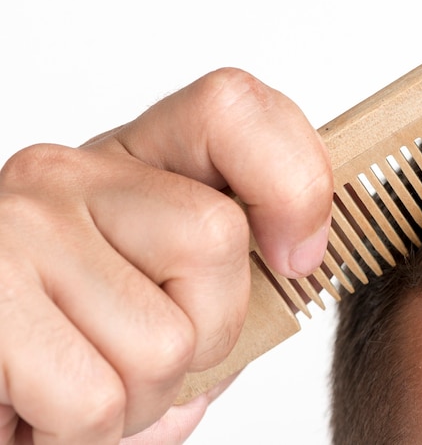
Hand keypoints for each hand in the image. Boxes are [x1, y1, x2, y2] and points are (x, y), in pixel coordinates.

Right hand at [0, 68, 333, 443]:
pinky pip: (96, 399)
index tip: (299, 256)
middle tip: (147, 355)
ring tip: (86, 384)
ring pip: (166, 340)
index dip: (292, 178)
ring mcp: (20, 228)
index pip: (232, 106)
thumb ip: (230, 268)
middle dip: (210, 331)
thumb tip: (296, 260)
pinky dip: (84, 434)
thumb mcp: (160, 283)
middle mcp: (71, 173)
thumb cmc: (73, 342)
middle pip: (216, 237)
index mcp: (132, 156)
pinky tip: (42, 411)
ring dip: (142, 399)